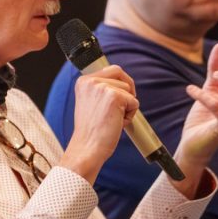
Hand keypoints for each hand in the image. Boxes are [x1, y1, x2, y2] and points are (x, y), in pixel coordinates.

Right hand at [61, 65, 138, 183]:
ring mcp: (102, 88)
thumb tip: (122, 83)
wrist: (87, 148)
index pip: (110, 70)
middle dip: (128, 89)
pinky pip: (134, 102)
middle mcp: (91, 81)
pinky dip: (130, 115)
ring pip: (128, 90)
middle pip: (120, 73)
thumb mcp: (90, 103)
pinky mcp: (115, 97)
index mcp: (83, 81)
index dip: (119, 82)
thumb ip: (101, 90)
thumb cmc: (91, 132)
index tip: (119, 96)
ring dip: (126, 106)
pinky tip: (117, 124)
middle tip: (124, 107)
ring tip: (112, 120)